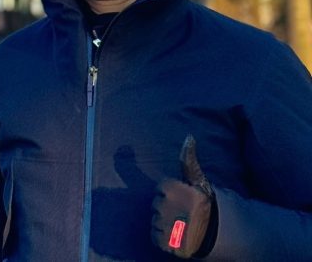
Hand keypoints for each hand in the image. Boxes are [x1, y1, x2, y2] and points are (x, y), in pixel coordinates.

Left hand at [151, 135, 214, 257]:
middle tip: (186, 213)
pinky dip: (165, 238)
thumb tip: (189, 136)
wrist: (223, 234)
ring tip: (184, 225)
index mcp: (169, 188)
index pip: (161, 188)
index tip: (185, 198)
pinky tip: (178, 236)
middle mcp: (163, 205)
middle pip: (156, 204)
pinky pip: (156, 237)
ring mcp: (162, 224)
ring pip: (155, 221)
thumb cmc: (209, 204)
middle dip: (168, 207)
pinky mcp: (163, 242)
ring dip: (166, 223)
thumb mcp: (200, 180)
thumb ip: (188, 160)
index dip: (173, 193)